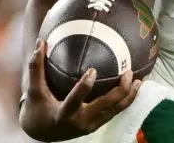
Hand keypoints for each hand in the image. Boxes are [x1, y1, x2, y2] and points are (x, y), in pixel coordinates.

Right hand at [20, 39, 140, 141]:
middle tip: (128, 72)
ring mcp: (91, 125)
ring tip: (139, 79)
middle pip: (105, 106)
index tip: (93, 70)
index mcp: (64, 114)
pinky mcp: (98, 125)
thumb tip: (39, 42)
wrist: (42, 132)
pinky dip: (126, 100)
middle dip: (119, 91)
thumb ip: (36, 67)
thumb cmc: (37, 108)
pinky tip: (134, 86)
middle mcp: (81, 122)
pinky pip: (115, 111)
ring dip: (129, 96)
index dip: (84, 87)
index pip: (75, 100)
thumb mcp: (34, 90)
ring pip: (115, 110)